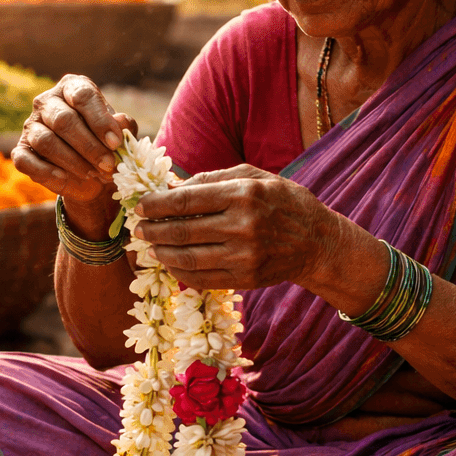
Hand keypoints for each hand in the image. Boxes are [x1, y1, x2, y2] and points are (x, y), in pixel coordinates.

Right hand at [12, 75, 136, 208]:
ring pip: (46, 141)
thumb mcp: (120, 134)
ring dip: (72, 161)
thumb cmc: (106, 144)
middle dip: (89, 146)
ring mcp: (31, 126)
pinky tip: (65, 179)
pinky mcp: (20, 150)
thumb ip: (124, 126)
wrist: (91, 173)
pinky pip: (25, 160)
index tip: (115, 143)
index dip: (100, 120)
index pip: (82, 96)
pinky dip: (46, 171)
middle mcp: (47, 102)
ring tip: (93, 173)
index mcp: (72, 87)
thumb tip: (122, 122)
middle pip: (63, 120)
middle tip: (108, 165)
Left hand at [134, 165, 333, 290]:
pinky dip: (180, 272)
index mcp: (242, 194)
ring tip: (150, 247)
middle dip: (152, 231)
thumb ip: (211, 179)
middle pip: (181, 231)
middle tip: (138, 229)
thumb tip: (170, 188)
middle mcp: (242, 226)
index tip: (140, 207)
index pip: (185, 201)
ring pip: (187, 258)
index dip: (156, 205)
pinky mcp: (245, 279)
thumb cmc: (282, 201)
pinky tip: (171, 263)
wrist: (317, 241)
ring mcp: (244, 256)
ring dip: (161, 253)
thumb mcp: (253, 176)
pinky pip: (201, 278)